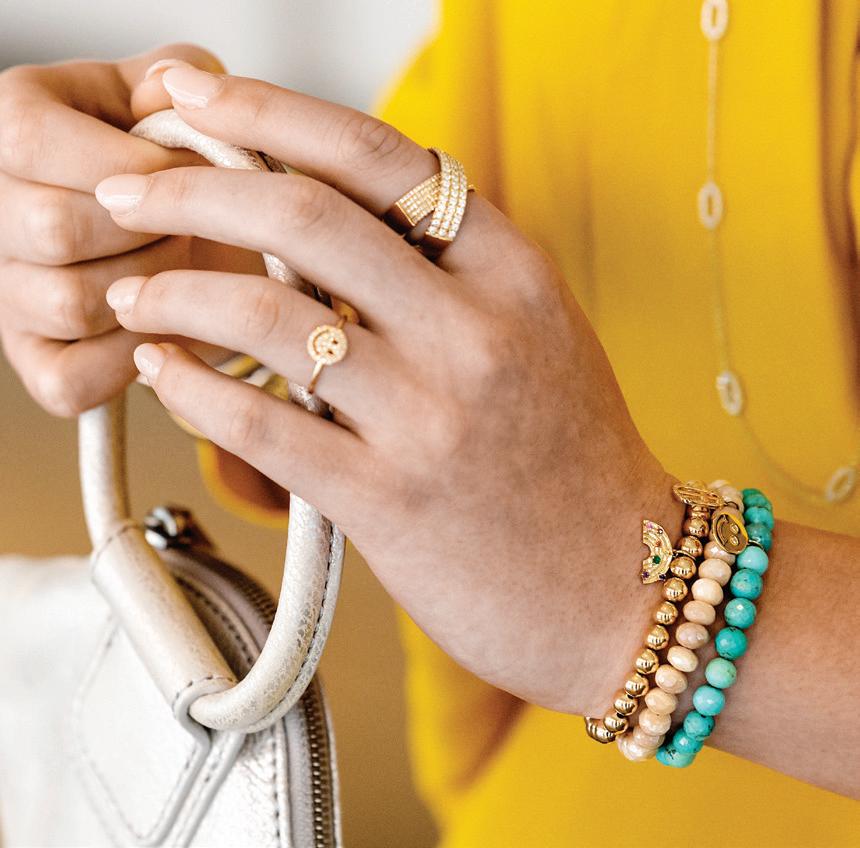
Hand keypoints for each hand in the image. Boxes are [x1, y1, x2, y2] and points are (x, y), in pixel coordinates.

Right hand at [0, 44, 263, 415]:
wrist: (191, 235)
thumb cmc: (178, 165)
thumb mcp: (176, 103)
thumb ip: (175, 78)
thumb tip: (170, 91)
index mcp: (13, 128)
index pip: (31, 142)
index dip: (132, 168)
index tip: (191, 175)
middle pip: (53, 228)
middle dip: (149, 231)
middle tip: (193, 229)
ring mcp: (9, 295)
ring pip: (68, 304)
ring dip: (150, 292)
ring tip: (181, 272)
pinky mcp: (37, 361)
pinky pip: (71, 381)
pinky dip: (131, 362)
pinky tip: (165, 329)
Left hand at [96, 66, 679, 712]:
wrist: (620, 587)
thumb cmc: (574, 463)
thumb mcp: (538, 336)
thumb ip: (450, 275)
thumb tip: (329, 221)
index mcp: (516, 274)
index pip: (379, 157)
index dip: (274, 113)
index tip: (203, 97)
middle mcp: (476, 332)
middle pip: (307, 217)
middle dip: (194, 184)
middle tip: (129, 184)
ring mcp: (432, 417)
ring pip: (268, 315)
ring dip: (175, 291)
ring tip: (131, 290)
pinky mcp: (389, 501)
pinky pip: (262, 424)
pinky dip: (192, 389)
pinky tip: (160, 371)